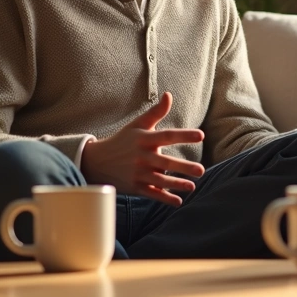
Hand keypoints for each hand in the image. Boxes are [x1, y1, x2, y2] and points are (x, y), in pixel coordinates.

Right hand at [79, 92, 205, 206]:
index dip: (184, 135)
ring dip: (176, 184)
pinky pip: (152, 194)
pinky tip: (178, 201)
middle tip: (200, 170)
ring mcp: (138, 173)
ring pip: (160, 181)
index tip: (201, 135)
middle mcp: (142, 157)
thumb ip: (156, 112)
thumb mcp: (137, 125)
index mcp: (144, 140)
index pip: (167, 136)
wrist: (96, 162)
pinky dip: (164, 198)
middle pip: (165, 163)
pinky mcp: (135, 187)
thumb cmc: (122, 140)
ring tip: (192, 187)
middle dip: (183, 167)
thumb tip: (169, 95)